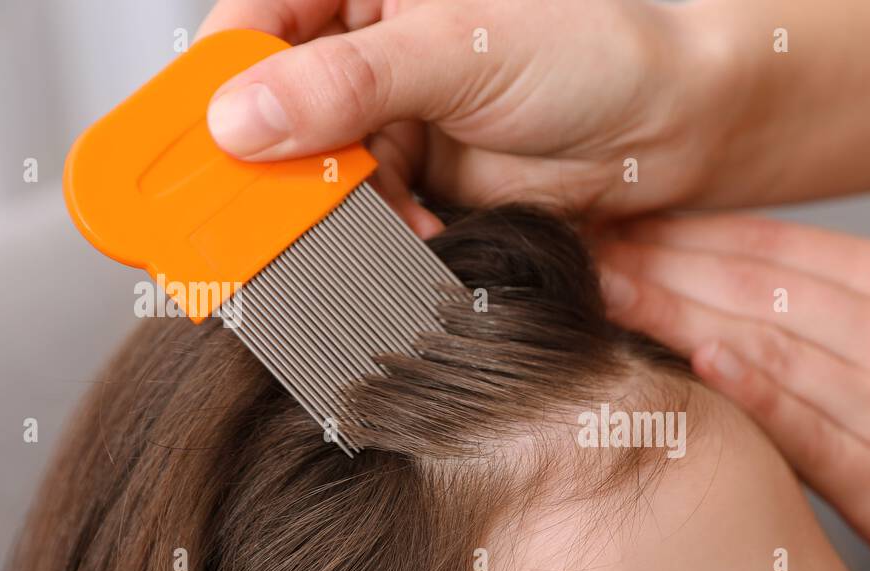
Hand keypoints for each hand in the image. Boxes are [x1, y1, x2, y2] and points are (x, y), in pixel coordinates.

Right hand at [198, 0, 730, 223]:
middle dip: (268, 169)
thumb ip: (348, 86)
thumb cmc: (589, 51)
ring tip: (352, 239)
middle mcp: (366, 51)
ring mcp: (390, 120)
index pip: (254, 25)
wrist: (670, 125)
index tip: (198, 148)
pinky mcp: (421, 181)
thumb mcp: (457, 51)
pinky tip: (412, 244)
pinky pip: (371, 216)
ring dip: (331, 216)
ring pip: (317, 174)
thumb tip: (242, 118)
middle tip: (252, 221)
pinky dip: (382, 239)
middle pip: (274, 111)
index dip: (216, 87)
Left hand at [597, 215, 869, 570]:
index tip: (620, 225)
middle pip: (757, 281)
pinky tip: (693, 356)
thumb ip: (848, 315)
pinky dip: (748, 385)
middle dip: (659, 261)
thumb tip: (737, 310)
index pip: (773, 245)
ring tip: (601, 291)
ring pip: (769, 338)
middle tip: (581, 248)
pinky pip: (804, 422)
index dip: (685, 231)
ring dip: (675, 309)